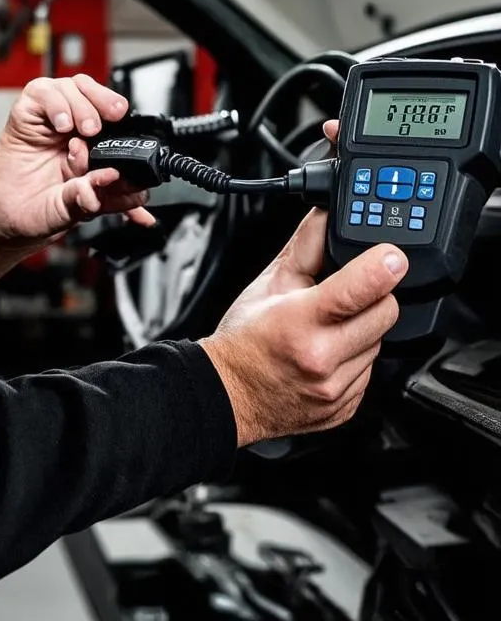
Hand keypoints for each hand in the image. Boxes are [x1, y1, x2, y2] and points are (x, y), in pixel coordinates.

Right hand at [0, 74, 154, 251]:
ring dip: (85, 105)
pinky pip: (43, 92)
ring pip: (74, 86)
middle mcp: (72, 130)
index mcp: (92, 149)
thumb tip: (128, 188)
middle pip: (97, 93)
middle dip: (108, 102)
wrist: (1, 220)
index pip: (114, 119)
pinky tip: (61, 126)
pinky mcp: (25, 115)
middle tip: (110, 120)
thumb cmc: (37, 212)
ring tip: (85, 131)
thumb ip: (101, 198)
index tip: (130, 139)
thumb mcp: (76, 211)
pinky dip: (57, 104)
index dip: (123, 121)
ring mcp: (49, 120)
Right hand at [199, 209, 405, 446]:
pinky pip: (370, 373)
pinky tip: (329, 353)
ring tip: (328, 329)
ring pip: (380, 343)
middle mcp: (322, 358)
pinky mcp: (347, 407)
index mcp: (300, 321)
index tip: (393, 256)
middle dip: (372, 297)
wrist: (228, 393)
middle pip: (384, 313)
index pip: (358, 290)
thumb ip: (305, 247)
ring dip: (363, 330)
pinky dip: (355, 359)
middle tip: (346, 296)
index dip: (382, 267)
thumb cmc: (243, 339)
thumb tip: (326, 215)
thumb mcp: (269, 283)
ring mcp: (336, 388)